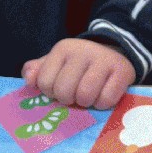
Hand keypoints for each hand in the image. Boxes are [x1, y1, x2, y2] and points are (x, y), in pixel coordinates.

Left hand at [22, 38, 136, 108]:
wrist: (114, 55)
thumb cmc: (79, 65)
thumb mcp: (56, 63)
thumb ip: (37, 71)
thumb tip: (29, 80)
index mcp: (63, 49)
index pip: (44, 83)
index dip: (51, 92)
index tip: (61, 87)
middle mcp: (83, 50)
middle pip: (64, 91)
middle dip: (69, 99)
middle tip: (75, 94)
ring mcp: (104, 60)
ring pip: (85, 96)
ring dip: (86, 103)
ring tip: (89, 96)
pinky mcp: (122, 71)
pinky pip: (106, 100)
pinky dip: (103, 104)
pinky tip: (103, 95)